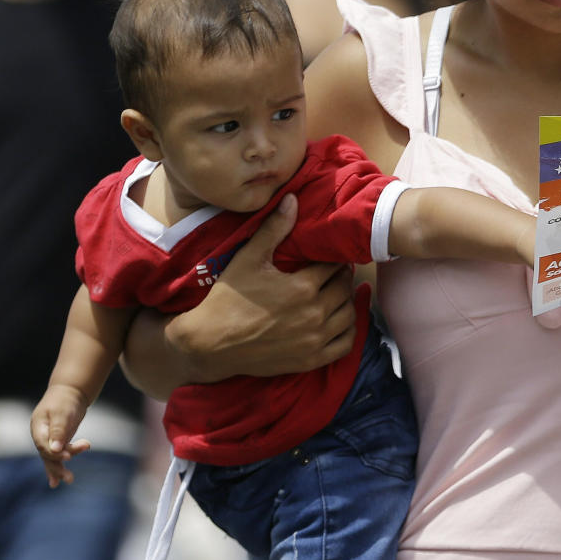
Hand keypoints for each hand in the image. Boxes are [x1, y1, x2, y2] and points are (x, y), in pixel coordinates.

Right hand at [31, 385, 89, 486]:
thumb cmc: (65, 400)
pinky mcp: (57, 441)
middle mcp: (41, 435)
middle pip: (47, 454)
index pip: (43, 445)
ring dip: (60, 469)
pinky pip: (56, 456)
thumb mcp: (62, 413)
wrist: (70, 392)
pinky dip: (59, 466)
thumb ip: (58, 430)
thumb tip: (55, 449)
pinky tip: (57, 481)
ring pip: (52, 458)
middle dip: (58, 466)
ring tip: (69, 480)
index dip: (54, 453)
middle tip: (69, 478)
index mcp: (38, 427)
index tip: (69, 456)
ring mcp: (48, 439)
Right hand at [171, 193, 358, 380]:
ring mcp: (315, 340)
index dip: (334, 258)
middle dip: (341, 277)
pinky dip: (349, 331)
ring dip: (347, 301)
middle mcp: (314, 314)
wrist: (211, 343)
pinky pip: (345, 345)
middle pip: (344, 288)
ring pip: (349, 315)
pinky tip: (341, 320)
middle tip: (333, 272)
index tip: (329, 255)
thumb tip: (293, 199)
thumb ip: (274, 229)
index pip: (334, 266)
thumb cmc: (228, 298)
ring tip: (336, 292)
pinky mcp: (311, 360)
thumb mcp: (249, 259)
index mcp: (302, 287)